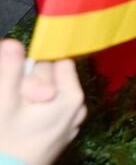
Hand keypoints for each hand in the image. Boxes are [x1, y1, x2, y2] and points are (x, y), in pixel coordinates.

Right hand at [0, 39, 85, 164]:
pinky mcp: (60, 134)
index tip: (17, 80)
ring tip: (15, 113)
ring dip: (29, 95)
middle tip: (13, 100)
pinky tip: (19, 122)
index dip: (33, 66)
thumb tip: (13, 43)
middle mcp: (77, 107)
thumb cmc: (6, 142)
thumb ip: (10, 70)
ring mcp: (70, 122)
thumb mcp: (4, 101)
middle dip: (29, 81)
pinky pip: (48, 110)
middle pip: (52, 77)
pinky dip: (34, 110)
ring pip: (48, 94)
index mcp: (71, 96)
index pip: (56, 61)